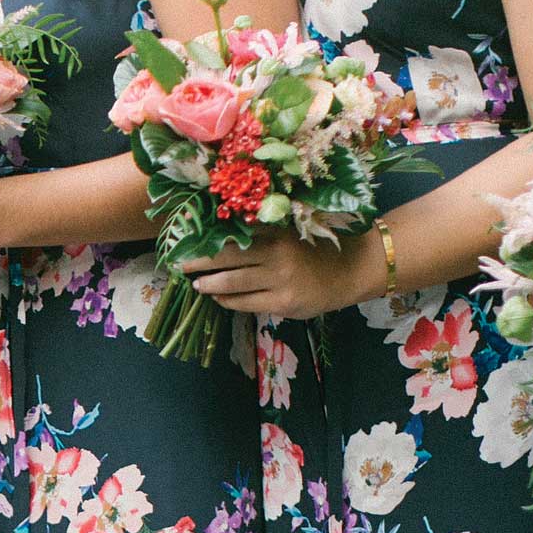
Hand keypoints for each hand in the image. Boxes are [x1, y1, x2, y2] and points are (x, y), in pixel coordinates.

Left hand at [181, 227, 384, 320]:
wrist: (353, 270)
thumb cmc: (318, 248)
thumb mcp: (292, 230)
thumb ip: (264, 232)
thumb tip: (224, 236)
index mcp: (277, 229)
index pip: (234, 231)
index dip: (208, 235)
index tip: (186, 236)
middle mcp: (276, 252)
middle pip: (227, 256)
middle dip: (199, 260)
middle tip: (180, 263)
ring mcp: (279, 279)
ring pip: (232, 281)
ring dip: (208, 283)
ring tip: (196, 284)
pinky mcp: (282, 302)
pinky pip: (246, 302)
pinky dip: (228, 300)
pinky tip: (218, 297)